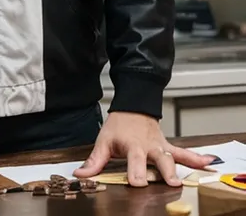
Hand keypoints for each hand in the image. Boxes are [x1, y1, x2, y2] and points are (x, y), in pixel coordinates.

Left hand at [73, 112, 214, 187]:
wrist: (134, 105)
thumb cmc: (119, 125)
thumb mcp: (104, 140)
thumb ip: (95, 161)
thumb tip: (81, 175)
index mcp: (133, 145)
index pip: (134, 161)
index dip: (135, 173)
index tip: (137, 183)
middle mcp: (149, 146)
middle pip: (158, 160)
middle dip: (163, 172)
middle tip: (169, 183)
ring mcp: (161, 146)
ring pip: (174, 157)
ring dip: (183, 166)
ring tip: (189, 177)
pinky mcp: (168, 146)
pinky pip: (183, 152)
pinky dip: (196, 157)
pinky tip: (208, 162)